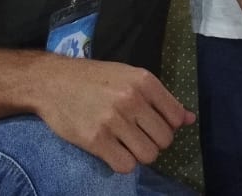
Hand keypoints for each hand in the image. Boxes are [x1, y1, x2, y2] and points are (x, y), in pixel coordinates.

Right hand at [34, 56, 195, 173]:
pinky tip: (113, 150)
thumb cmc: (93, 79)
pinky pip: (125, 165)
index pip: (176, 117)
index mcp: (144, 81)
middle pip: (164, 140)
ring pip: (148, 155)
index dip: (168, 126)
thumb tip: (190, 119)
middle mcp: (132, 99)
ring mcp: (114, 120)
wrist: (51, 82)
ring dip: (139, 154)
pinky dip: (123, 162)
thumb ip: (160, 99)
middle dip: (154, 142)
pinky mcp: (96, 140)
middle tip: (137, 136)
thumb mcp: (129, 77)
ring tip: (125, 143)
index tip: (152, 124)